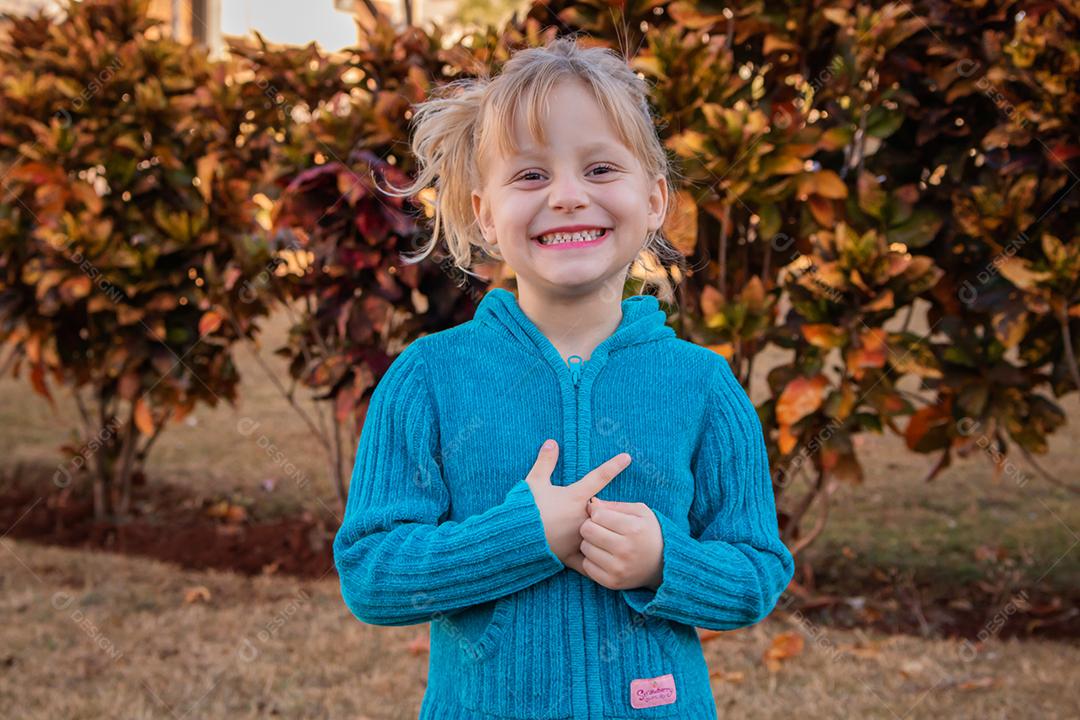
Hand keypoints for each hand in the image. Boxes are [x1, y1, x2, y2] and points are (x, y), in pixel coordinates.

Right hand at [525, 440, 631, 565]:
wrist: (514, 537)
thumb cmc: (524, 508)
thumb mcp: (534, 481)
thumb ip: (545, 462)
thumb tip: (551, 442)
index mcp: (574, 497)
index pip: (598, 478)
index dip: (613, 466)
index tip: (627, 457)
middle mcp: (581, 517)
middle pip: (601, 510)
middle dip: (601, 508)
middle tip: (592, 507)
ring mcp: (577, 537)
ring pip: (597, 533)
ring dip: (598, 531)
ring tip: (598, 533)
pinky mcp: (569, 555)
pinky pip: (587, 561)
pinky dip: (593, 562)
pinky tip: (602, 566)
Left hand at [565, 498, 663, 591]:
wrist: (664, 564)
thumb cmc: (649, 532)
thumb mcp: (640, 512)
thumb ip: (615, 505)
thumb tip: (591, 504)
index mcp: (634, 529)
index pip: (597, 515)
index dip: (597, 513)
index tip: (604, 517)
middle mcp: (626, 549)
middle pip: (587, 530)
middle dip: (590, 526)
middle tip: (599, 529)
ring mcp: (619, 568)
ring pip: (585, 548)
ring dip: (590, 543)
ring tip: (602, 543)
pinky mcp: (612, 582)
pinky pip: (587, 566)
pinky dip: (591, 560)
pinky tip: (603, 556)